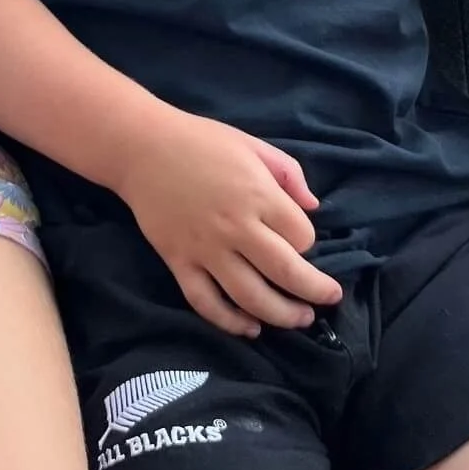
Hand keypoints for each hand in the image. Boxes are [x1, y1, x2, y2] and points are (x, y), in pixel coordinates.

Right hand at [116, 109, 342, 337]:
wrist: (141, 147)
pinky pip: (205, 301)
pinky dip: (229, 322)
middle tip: (327, 299)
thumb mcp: (252, 145)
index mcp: (258, 195)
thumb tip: (314, 206)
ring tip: (298, 318)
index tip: (301, 240)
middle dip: (314, 291)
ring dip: (282, 315)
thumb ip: (289, 173)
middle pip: (287, 273)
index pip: (302, 236)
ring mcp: (205, 248)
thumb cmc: (200, 141)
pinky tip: (249, 327)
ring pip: (251, 296)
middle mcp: (236, 227)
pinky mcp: (178, 261)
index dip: (309, 242)